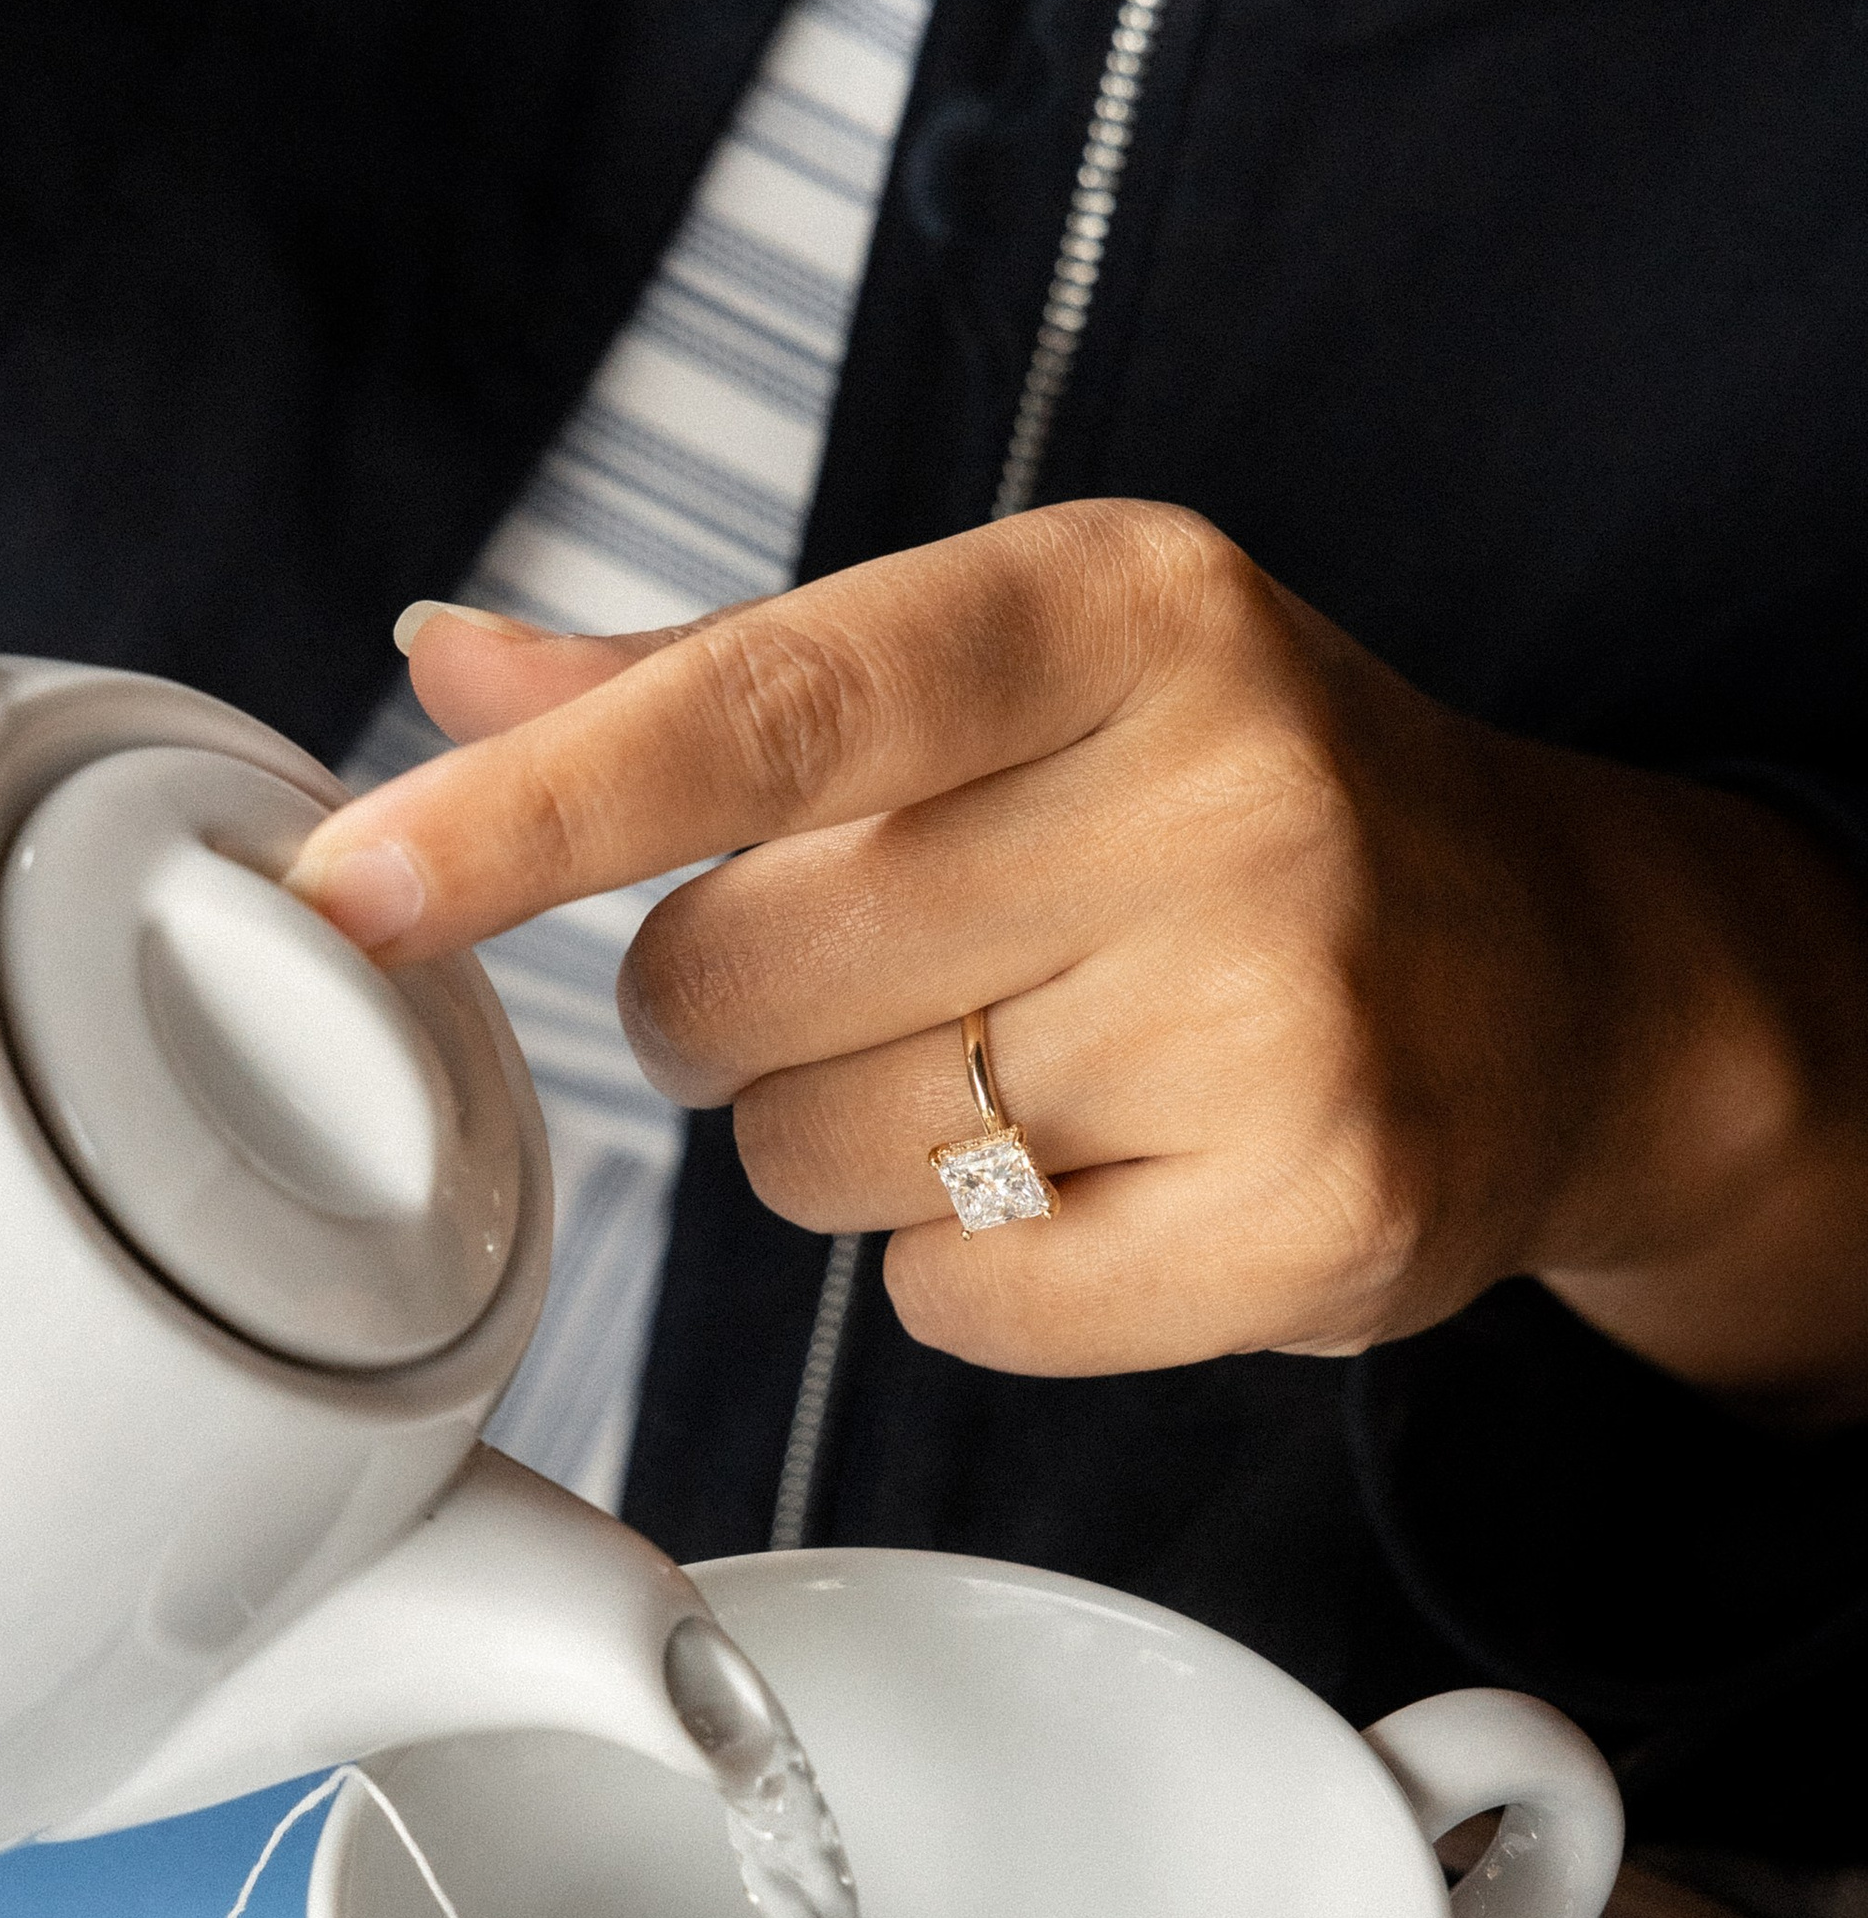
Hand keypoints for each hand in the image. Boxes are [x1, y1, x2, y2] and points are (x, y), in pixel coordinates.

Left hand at [292, 503, 1867, 1419]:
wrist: (1561, 982)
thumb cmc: (1230, 804)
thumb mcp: (1019, 672)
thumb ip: (723, 674)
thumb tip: (446, 659)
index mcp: (1115, 606)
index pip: (768, 706)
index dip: (538, 808)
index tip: (355, 882)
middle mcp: (1216, 787)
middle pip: (735, 982)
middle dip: (740, 1012)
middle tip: (899, 970)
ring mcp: (1281, 1011)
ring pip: (817, 1162)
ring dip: (858, 1145)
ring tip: (1034, 1063)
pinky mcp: (1316, 1216)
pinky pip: (952, 1312)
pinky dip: (973, 1278)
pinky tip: (1103, 1178)